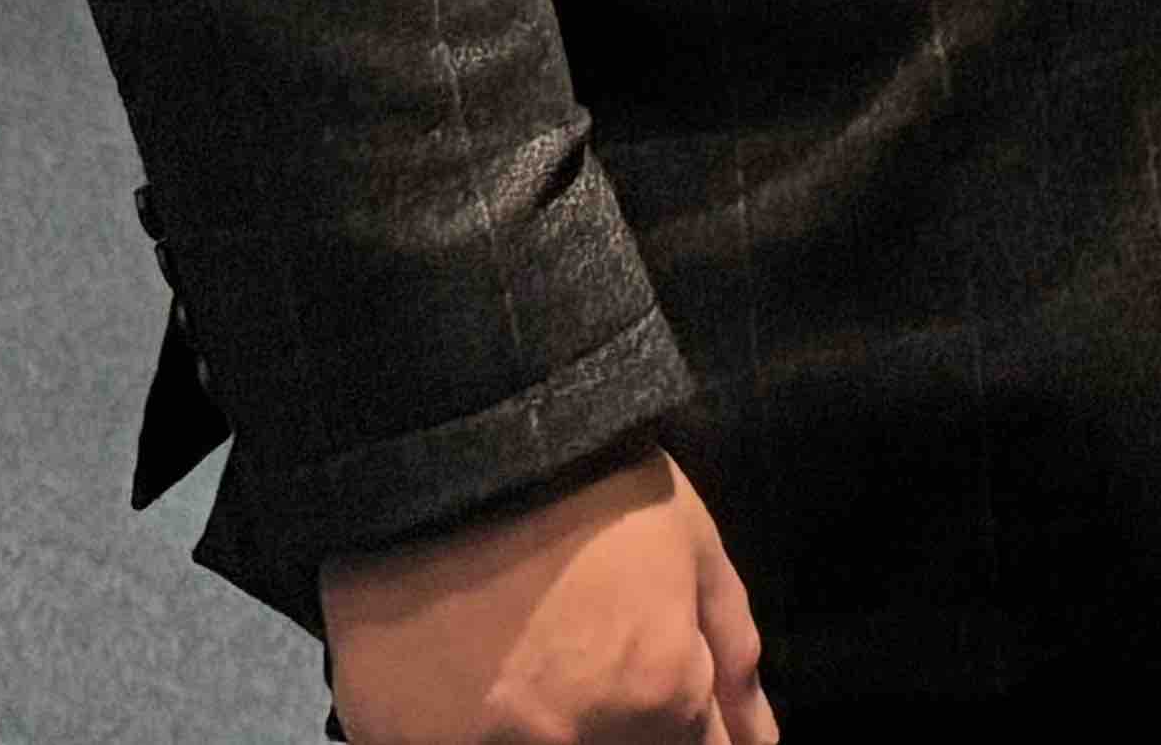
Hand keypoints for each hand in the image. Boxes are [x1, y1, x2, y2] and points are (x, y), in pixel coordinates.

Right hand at [324, 446, 772, 744]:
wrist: (457, 445)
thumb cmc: (591, 486)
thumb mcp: (693, 547)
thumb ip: (732, 655)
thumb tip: (760, 743)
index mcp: (659, 696)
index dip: (681, 727)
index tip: (650, 689)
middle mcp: (578, 743)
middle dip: (622, 731)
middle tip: (586, 666)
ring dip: (547, 732)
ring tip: (528, 667)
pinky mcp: (401, 744)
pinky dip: (470, 730)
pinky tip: (468, 687)